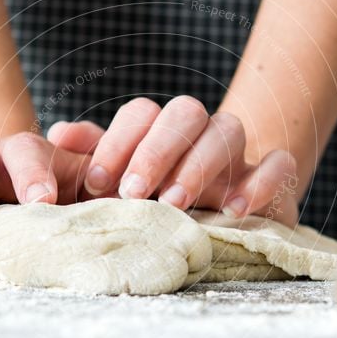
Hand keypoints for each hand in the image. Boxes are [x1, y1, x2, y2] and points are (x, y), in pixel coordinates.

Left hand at [48, 96, 299, 225]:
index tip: (96, 183)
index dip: (119, 142)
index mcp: (160, 132)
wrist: (222, 226)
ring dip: (199, 164)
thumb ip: (94, 158)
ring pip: (229, 129)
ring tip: (174, 203)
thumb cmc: (160, 204)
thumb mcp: (121, 185)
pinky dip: (259, 182)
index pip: (142, 113)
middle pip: (185, 111)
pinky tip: (233, 211)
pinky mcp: (271, 181)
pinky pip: (279, 164)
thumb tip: (58, 133)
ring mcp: (238, 155)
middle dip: (156, 150)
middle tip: (133, 193)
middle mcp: (199, 135)